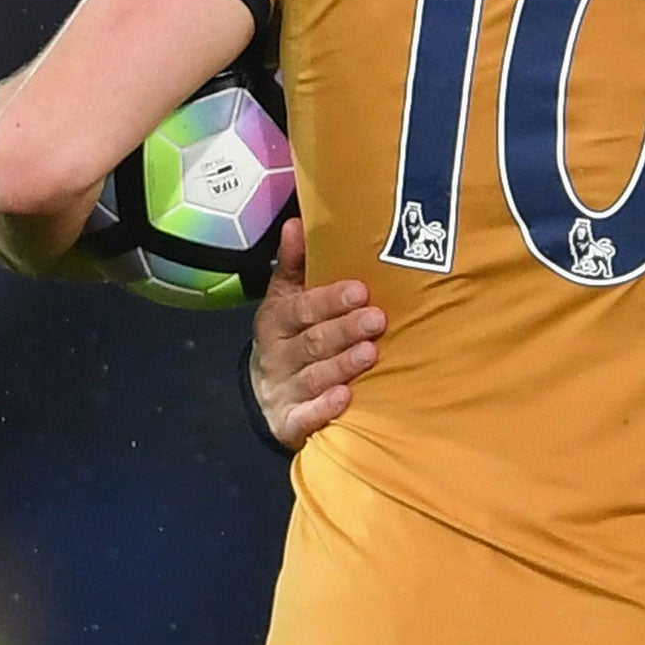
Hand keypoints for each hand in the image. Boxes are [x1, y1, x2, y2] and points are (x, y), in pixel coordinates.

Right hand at [248, 218, 383, 450]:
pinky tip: (345, 399)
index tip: (361, 290)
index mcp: (277, 320)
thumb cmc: (290, 334)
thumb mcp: (286, 297)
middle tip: (377, 319)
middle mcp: (279, 355)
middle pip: (312, 342)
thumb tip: (296, 222)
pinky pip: (305, 417)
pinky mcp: (289, 422)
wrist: (267, 394)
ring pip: (313, 377)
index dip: (330, 300)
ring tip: (370, 353)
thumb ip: (295, 263)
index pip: (302, 308)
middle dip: (344, 330)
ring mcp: (283, 390)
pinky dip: (323, 409)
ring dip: (341, 365)